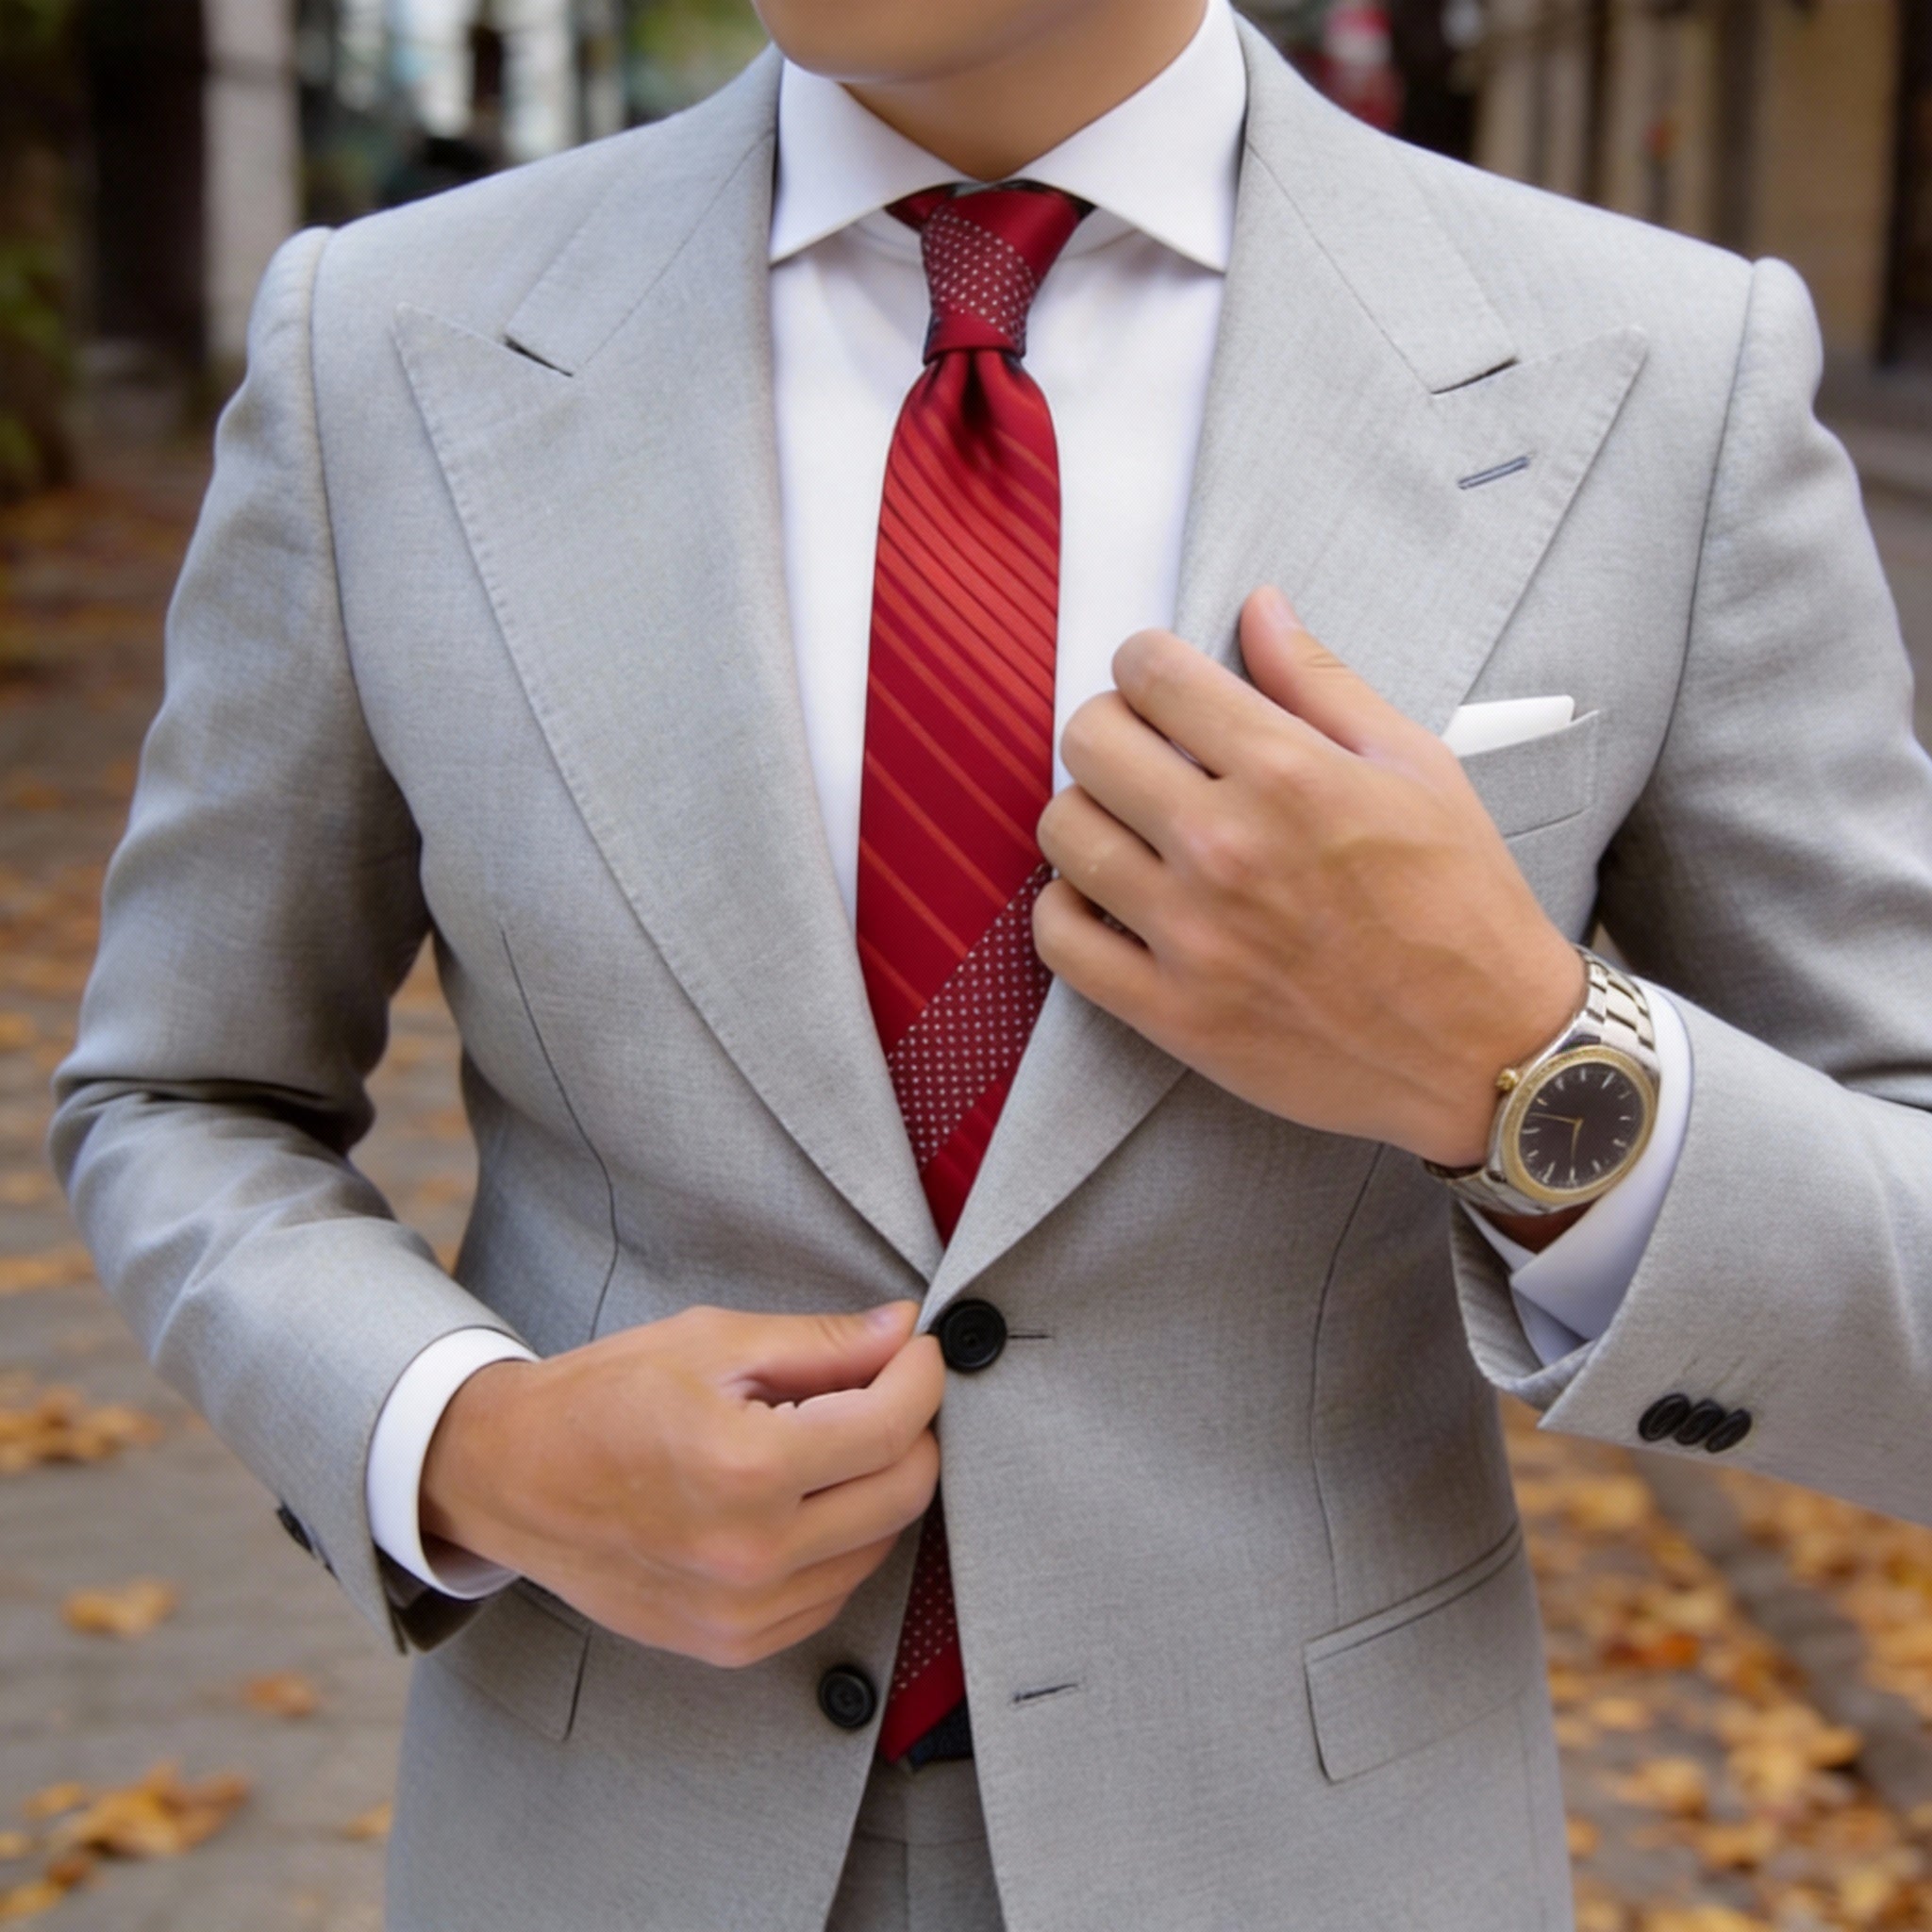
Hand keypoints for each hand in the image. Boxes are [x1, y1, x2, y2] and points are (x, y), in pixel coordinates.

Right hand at [419, 1302, 942, 1667]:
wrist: (511, 1479)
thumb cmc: (603, 1397)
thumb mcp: (711, 1342)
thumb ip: (820, 1343)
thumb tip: (903, 1331)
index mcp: (747, 1468)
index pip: (891, 1425)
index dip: (920, 1375)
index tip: (917, 1348)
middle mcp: (753, 1554)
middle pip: (903, 1493)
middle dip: (912, 1429)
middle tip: (886, 1385)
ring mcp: (744, 1613)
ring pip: (879, 1546)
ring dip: (877, 1485)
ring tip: (830, 1437)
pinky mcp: (733, 1645)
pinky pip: (833, 1592)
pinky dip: (842, 1539)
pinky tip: (804, 1495)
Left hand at [1033, 586, 1583, 1168]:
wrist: (1489, 1049)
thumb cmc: (1461, 904)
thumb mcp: (1416, 768)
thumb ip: (1322, 683)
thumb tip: (1259, 608)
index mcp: (1288, 774)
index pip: (1152, 673)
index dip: (1145, 663)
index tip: (1160, 683)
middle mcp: (1226, 847)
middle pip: (1089, 742)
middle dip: (1110, 726)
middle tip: (1144, 751)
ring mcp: (1191, 935)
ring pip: (1063, 832)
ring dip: (1087, 813)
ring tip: (1130, 825)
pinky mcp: (1171, 1012)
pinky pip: (1060, 939)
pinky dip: (1069, 909)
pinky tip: (1110, 898)